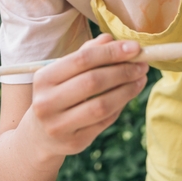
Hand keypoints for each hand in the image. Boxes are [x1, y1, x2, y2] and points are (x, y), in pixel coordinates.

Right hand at [21, 34, 148, 159]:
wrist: (39, 136)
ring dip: (127, 90)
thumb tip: (110, 38)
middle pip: (93, 82)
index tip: (135, 48)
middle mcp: (46, 103)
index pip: (82, 59)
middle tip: (142, 65)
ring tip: (140, 79)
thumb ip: (86, 54)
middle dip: (122, 71)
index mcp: (43, 79)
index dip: (111, 52)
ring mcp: (59, 126)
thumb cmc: (57, 96)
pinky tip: (129, 95)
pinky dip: (120, 106)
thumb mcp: (63, 73)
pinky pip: (105, 122)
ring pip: (101, 105)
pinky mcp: (74, 142)